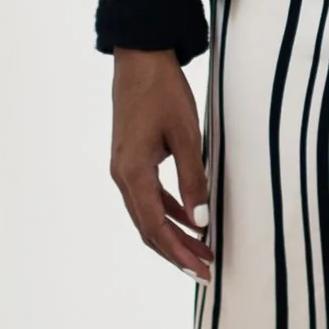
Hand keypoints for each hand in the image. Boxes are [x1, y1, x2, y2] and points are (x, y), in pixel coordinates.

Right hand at [110, 48, 211, 280]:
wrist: (140, 57)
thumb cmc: (163, 91)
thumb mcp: (185, 135)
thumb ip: (193, 180)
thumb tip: (200, 223)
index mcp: (132, 173)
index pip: (156, 227)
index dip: (179, 253)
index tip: (202, 270)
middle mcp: (122, 176)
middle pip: (149, 228)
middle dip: (177, 253)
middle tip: (206, 272)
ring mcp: (124, 169)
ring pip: (148, 215)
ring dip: (174, 235)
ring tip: (202, 252)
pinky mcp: (131, 160)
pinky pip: (149, 197)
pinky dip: (169, 212)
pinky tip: (189, 219)